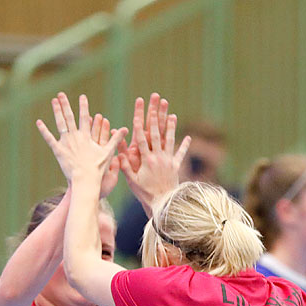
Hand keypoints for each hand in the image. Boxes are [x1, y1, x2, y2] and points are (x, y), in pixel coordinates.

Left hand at [37, 93, 124, 185]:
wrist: (85, 179)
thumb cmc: (98, 168)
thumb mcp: (108, 152)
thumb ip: (116, 139)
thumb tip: (126, 129)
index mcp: (86, 136)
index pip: (84, 117)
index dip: (83, 106)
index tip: (82, 96)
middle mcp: (75, 136)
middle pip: (69, 117)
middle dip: (65, 104)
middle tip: (61, 94)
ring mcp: (66, 143)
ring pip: (60, 124)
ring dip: (56, 112)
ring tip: (53, 101)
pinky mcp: (58, 151)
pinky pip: (49, 139)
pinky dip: (44, 130)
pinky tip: (38, 122)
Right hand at [119, 93, 186, 211]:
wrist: (162, 204)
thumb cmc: (144, 193)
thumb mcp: (131, 179)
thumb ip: (125, 163)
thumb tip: (117, 148)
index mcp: (146, 158)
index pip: (141, 135)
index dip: (140, 119)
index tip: (139, 106)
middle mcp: (158, 156)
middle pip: (157, 132)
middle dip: (156, 114)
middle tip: (156, 100)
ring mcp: (168, 161)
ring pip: (169, 139)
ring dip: (170, 126)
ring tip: (171, 114)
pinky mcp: (176, 167)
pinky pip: (180, 154)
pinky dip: (184, 146)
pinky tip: (188, 137)